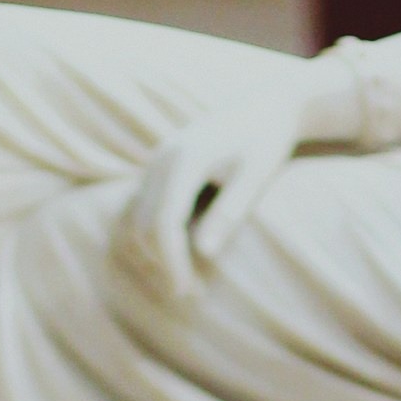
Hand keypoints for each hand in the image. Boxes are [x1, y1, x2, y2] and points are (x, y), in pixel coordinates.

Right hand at [114, 65, 319, 309]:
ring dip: (153, 253)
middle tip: (193, 293)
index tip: (187, 291)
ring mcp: (156, 162)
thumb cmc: (266, 142)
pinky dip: (149, 236)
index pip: (163, 222)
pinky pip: (138, 208)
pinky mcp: (158, 168)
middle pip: (143, 225)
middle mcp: (162, 159)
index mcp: (185, 159)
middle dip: (163, 263)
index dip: (171, 261)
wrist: (265, 107)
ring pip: (133, 218)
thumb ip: (229, 212)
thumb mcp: (256, 177)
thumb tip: (203, 253)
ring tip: (184, 279)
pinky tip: (173, 256)